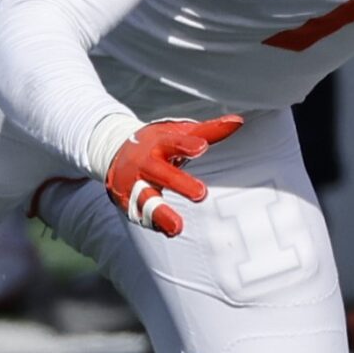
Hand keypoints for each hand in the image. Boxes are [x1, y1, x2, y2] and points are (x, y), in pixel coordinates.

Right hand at [98, 115, 244, 237]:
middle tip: (200, 194)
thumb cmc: (156, 142)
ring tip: (177, 227)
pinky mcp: (129, 202)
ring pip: (146, 200)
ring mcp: (135, 185)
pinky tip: (169, 231)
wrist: (115, 152)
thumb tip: (238, 121)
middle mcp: (145, 164)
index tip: (201, 147)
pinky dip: (154, 224)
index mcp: (159, 143)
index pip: (173, 142)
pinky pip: (140, 215)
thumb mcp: (178, 132)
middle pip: (161, 174)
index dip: (186, 145)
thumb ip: (208, 131)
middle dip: (179, 184)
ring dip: (160, 214)